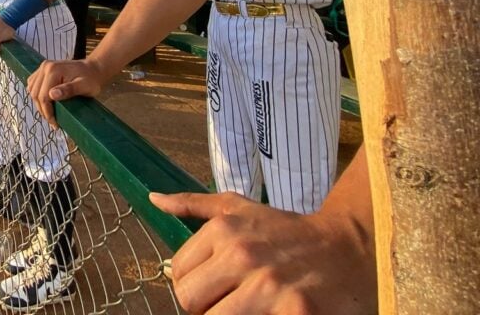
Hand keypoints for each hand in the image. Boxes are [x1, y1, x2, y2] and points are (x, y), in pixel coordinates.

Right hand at [26, 59, 105, 126]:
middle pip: (35, 94)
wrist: (93, 69)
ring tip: (50, 113)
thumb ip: (69, 90)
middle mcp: (45, 67)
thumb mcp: (84, 86)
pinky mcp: (43, 70)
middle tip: (53, 122)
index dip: (47, 112)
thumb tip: (52, 95)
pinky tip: (45, 102)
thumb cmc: (91, 79)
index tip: (55, 124)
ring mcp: (43, 67)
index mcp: (53, 70)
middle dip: (43, 110)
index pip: (43, 96)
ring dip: (39, 104)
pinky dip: (37, 95)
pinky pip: (33, 85)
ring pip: (32, 90)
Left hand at [149, 192, 375, 314]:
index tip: (213, 288)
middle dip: (204, 308)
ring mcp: (268, 286)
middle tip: (228, 303)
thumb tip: (154, 199)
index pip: (178, 275)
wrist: (348, 247)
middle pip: (189, 301)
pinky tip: (269, 313)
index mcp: (224, 230)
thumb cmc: (286, 230)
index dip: (193, 287)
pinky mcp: (295, 312)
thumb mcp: (239, 207)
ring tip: (248, 309)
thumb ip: (194, 205)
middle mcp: (242, 255)